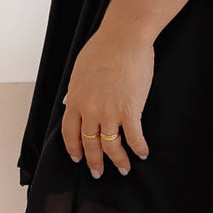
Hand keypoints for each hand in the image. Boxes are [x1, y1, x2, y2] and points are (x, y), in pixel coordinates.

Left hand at [61, 23, 152, 178]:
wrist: (123, 39)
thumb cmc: (103, 48)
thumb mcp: (80, 70)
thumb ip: (76, 89)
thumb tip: (72, 100)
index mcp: (75, 100)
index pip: (70, 133)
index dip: (74, 148)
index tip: (78, 158)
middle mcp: (90, 111)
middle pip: (90, 144)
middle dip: (94, 162)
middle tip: (98, 173)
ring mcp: (110, 113)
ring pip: (111, 146)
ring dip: (118, 160)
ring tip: (123, 169)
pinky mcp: (130, 111)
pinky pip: (134, 137)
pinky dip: (138, 148)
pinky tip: (142, 153)